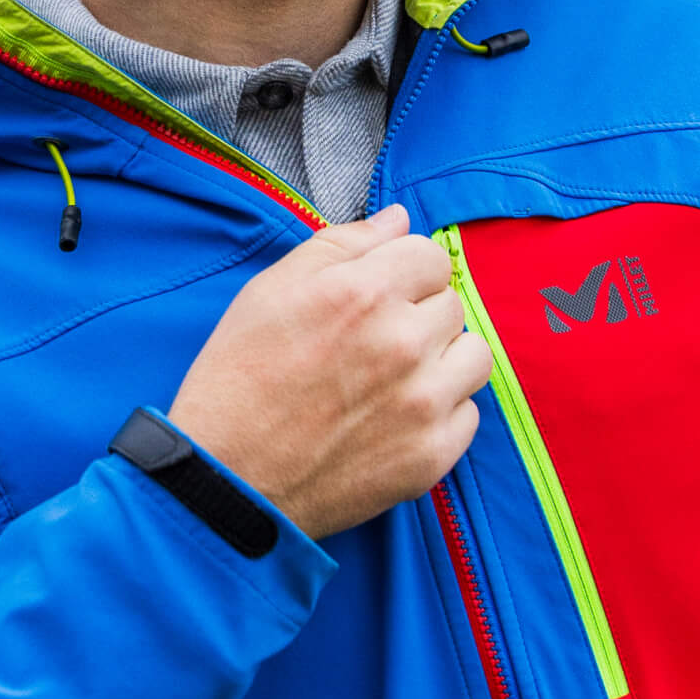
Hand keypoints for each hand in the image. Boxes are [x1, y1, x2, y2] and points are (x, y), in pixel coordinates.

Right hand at [167, 203, 491, 539]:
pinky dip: (441, 413)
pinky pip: (469, 414)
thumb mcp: (272, 289)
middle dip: (419, 313)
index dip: (404, 270)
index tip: (380, 294)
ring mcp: (424, 402)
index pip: (431, 255)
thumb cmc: (239, 377)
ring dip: (443, 359)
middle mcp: (404, 342)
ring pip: (474, 355)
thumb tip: (399, 218)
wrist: (225, 479)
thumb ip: (342, 243)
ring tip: (398, 376)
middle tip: (375, 340)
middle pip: (452, 303)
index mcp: (364, 292)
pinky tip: (397, 417)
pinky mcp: (432, 455)